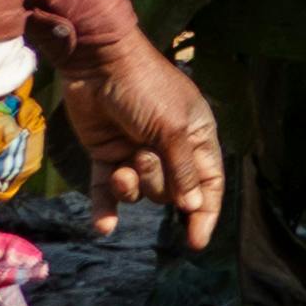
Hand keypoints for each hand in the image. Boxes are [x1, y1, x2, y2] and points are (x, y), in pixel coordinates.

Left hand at [53, 30, 222, 250]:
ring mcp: (136, 152)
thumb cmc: (145, 88)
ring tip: (121, 166)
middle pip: (171, 191)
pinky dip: (106, 209)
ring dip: (130, 185)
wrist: (97, 63)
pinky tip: (103, 228)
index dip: (204, 213)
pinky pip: (107, 191)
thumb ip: (183, 169)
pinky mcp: (107, 155)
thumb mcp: (172, 127)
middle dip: (156, 182)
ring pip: (140, 193)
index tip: (196, 242)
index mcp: (196, 136)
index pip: (208, 183)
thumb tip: (191, 206)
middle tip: (144, 157)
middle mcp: (169, 148)